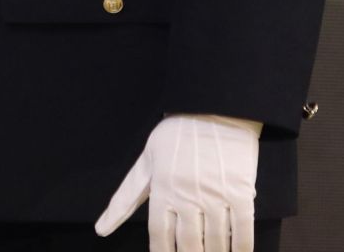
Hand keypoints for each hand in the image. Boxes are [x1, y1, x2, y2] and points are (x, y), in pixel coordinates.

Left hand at [94, 114, 260, 251]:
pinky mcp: (240, 190)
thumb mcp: (146, 162)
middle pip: (189, 244)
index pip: (159, 237)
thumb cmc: (176, 134)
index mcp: (162, 188)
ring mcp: (215, 194)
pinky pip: (243, 230)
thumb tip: (101, 230)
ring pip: (216, 242)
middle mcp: (187, 194)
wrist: (213, 105)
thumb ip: (125, 199)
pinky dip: (241, 249)